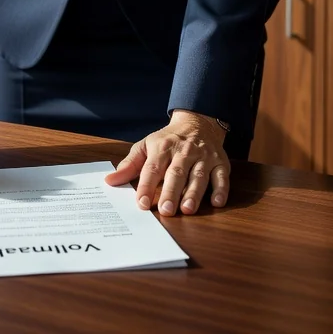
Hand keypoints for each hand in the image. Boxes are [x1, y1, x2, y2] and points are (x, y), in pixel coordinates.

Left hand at [104, 110, 229, 215]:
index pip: (153, 168)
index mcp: (163, 147)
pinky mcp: (220, 162)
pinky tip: (217, 202)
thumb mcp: (146, 146)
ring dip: (194, 193)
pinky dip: (221, 189)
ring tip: (187, 210)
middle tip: (166, 211)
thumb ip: (130, 164)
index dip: (146, 186)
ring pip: (199, 176)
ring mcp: (203, 157)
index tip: (142, 203)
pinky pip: (222, 176)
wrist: (197, 122)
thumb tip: (110, 181)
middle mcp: (184, 151)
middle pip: (176, 173)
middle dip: (171, 192)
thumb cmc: (168, 140)